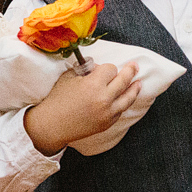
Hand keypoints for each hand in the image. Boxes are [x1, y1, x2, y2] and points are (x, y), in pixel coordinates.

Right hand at [24, 62, 139, 154]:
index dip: (106, 68)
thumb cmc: (57, 99)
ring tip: (139, 83)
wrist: (52, 125)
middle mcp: (104, 98)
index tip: (101, 69)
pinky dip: (123, 103)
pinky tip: (125, 98)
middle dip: (130, 71)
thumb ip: (85, 70)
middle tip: (135, 66)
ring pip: (128, 98)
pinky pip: (120, 110)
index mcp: (94, 84)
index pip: (110, 69)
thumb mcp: (69, 77)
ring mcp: (107, 113)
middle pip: (124, 80)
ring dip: (135, 88)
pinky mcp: (107, 123)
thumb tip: (98, 67)